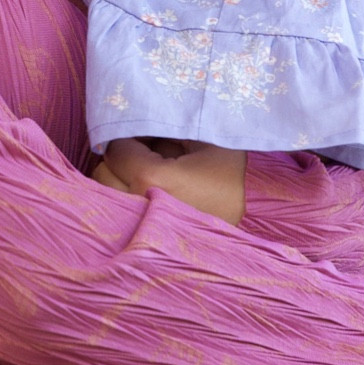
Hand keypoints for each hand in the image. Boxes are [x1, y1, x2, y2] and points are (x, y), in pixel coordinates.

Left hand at [92, 137, 245, 225]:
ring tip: (142, 174)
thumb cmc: (234, 171)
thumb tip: (136, 126)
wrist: (261, 212)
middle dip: (118, 160)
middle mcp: (139, 205)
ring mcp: (143, 227)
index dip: (127, 137)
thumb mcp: (201, 137)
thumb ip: (161, 129)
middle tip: (142, 152)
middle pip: (102, 175)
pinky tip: (148, 194)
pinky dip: (122, 203)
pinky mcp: (150, 238)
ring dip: (116, 182)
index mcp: (150, 177)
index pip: (116, 150)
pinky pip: (119, 217)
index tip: (144, 135)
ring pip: (105, 200)